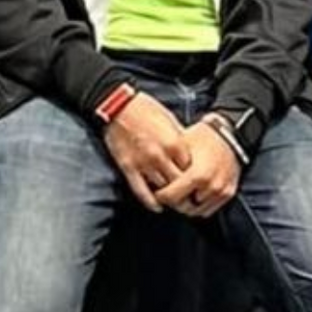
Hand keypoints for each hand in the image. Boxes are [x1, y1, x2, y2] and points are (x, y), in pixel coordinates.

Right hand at [103, 93, 193, 213]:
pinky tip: (157, 206)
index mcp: (174, 143)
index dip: (193, 175)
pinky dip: (151, 203)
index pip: (190, 169)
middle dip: (184, 190)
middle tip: (187, 196)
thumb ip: (179, 138)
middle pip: (178, 183)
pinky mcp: (129, 168)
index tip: (194, 179)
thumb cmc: (144, 107)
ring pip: (162, 190)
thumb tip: (188, 153)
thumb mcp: (169, 118)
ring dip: (168, 196)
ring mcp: (144, 164)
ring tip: (174, 200)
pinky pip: (142, 192)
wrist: (117, 104)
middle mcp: (161, 156)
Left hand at [154, 120, 241, 218]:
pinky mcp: (227, 194)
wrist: (230, 134)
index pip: (172, 197)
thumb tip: (152, 173)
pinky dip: (199, 206)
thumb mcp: (183, 144)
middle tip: (167, 194)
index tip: (157, 192)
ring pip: (196, 211)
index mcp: (198, 174)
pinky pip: (208, 210)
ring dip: (186, 206)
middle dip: (173, 202)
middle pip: (184, 207)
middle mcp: (210, 186)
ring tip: (180, 194)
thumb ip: (170, 162)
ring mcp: (220, 192)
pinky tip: (193, 195)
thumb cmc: (205, 137)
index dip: (161, 196)